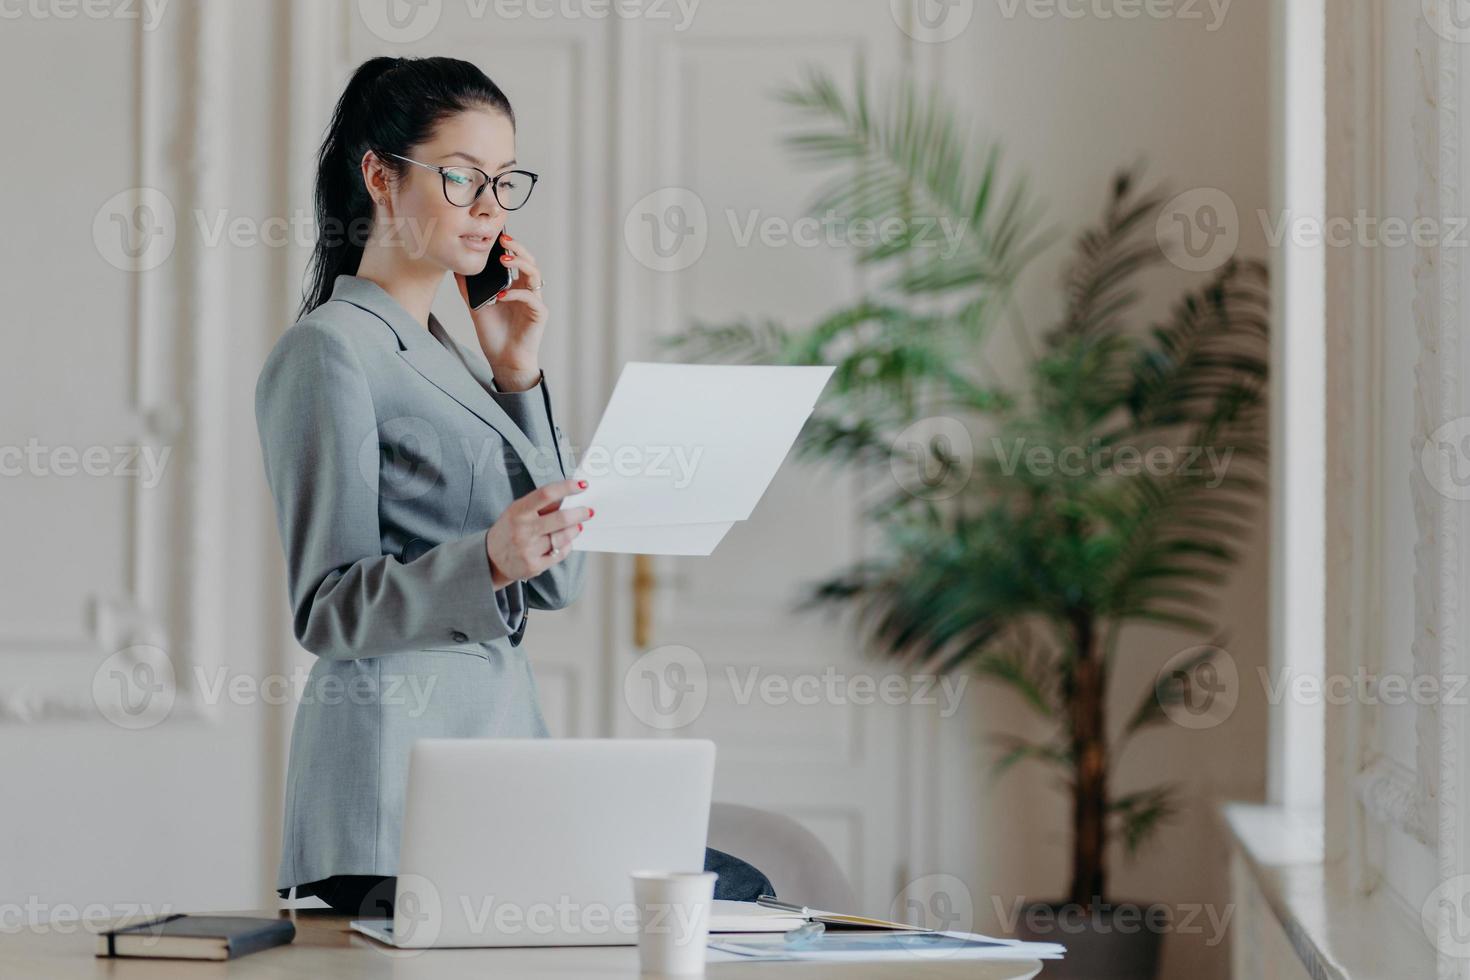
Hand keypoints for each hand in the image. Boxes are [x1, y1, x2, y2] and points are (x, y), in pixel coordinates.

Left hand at [455, 231, 548, 386]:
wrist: (503, 360)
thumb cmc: (493, 334)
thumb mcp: (476, 307)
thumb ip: (469, 288)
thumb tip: (456, 269)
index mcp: (515, 286)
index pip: (516, 260)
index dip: (509, 247)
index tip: (496, 236)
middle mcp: (527, 290)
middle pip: (529, 261)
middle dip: (517, 248)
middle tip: (503, 240)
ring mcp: (535, 301)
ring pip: (535, 274)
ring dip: (520, 263)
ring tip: (503, 259)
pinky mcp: (539, 314)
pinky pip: (531, 297)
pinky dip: (516, 294)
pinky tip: (501, 296)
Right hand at [484, 478, 592, 589]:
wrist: (490, 560)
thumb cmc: (509, 530)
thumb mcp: (518, 512)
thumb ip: (541, 505)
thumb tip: (570, 494)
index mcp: (518, 511)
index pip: (546, 494)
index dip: (567, 487)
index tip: (583, 485)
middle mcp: (523, 530)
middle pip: (561, 518)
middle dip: (580, 513)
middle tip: (589, 511)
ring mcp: (528, 549)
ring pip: (563, 537)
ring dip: (575, 530)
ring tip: (577, 526)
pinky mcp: (534, 566)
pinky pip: (560, 553)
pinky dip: (567, 546)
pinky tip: (565, 542)